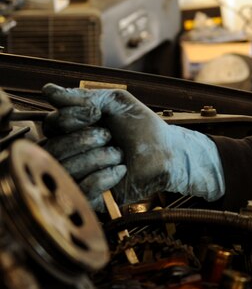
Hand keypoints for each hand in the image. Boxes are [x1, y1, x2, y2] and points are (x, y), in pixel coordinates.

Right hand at [40, 83, 224, 209]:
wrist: (167, 152)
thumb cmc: (142, 126)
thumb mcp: (115, 102)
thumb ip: (82, 97)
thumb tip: (47, 90)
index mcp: (71, 130)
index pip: (50, 125)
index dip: (71, 118)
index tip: (96, 114)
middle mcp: (69, 154)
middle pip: (53, 149)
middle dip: (84, 139)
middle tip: (109, 136)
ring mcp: (78, 177)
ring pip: (66, 170)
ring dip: (98, 158)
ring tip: (119, 154)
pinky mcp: (91, 199)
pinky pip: (81, 191)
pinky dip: (103, 178)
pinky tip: (120, 171)